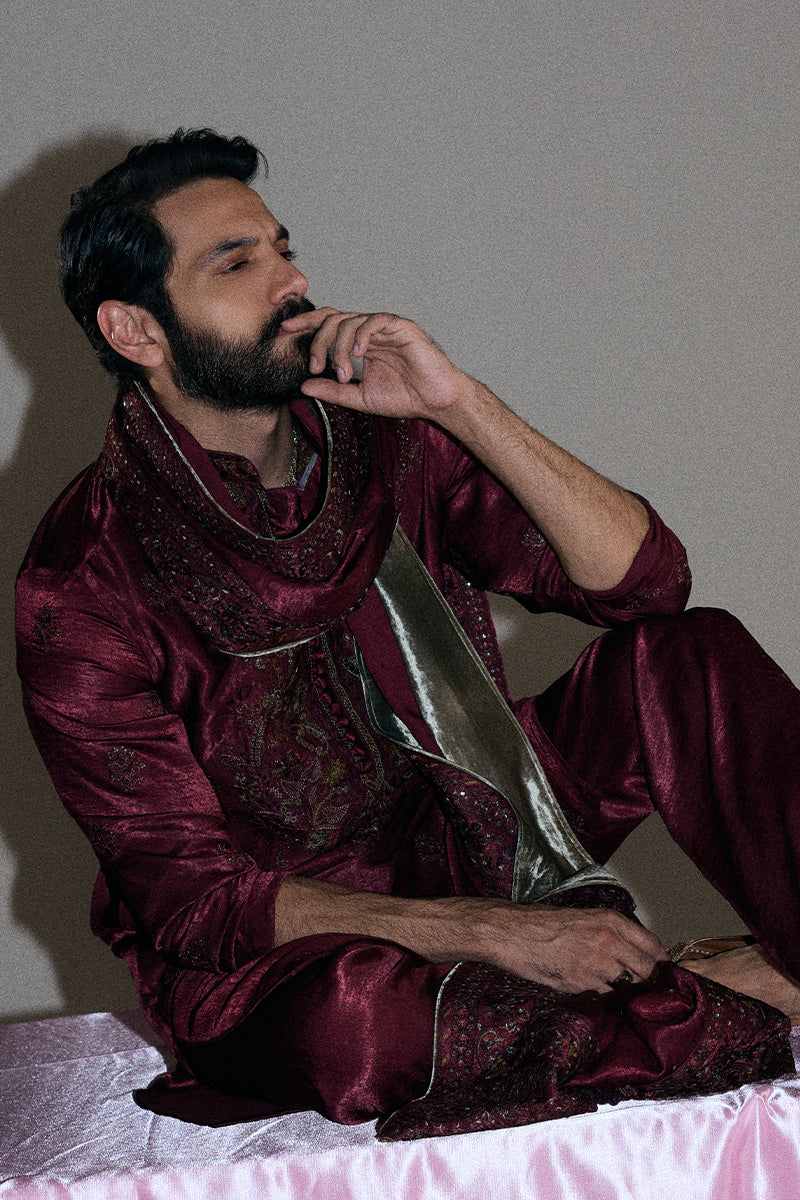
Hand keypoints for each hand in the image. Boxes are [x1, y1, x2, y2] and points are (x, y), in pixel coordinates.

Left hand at [280, 307, 471, 422]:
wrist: (436, 401)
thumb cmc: (405, 397)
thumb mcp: (360, 397)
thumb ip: (333, 391)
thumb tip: (303, 386)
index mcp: (359, 343)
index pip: (327, 325)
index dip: (305, 324)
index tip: (284, 331)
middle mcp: (369, 332)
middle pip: (332, 319)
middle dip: (317, 340)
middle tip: (314, 366)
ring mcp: (385, 327)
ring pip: (349, 321)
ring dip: (338, 347)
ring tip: (343, 373)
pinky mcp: (401, 327)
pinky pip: (374, 321)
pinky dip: (361, 334)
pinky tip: (357, 353)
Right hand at [475, 902, 666, 993]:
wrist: (512, 932)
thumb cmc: (543, 924)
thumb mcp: (584, 917)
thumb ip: (611, 933)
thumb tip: (635, 953)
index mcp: (611, 920)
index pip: (654, 946)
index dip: (660, 963)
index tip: (660, 972)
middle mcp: (608, 939)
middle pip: (647, 970)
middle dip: (647, 981)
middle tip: (642, 988)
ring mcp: (596, 962)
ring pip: (629, 986)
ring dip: (624, 991)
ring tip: (614, 990)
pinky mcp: (581, 982)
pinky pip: (605, 996)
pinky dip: (603, 997)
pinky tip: (592, 991)